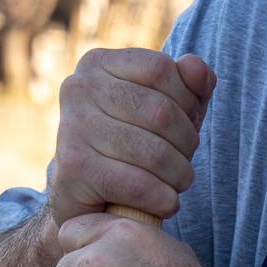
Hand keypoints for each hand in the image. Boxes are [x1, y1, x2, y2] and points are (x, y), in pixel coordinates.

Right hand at [45, 48, 216, 226]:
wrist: (86, 201)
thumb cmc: (133, 149)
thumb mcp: (167, 110)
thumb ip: (189, 85)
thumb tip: (195, 66)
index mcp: (98, 63)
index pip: (160, 68)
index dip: (187, 101)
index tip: (186, 127)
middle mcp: (78, 88)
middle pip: (161, 111)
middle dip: (186, 143)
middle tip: (184, 164)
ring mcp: (71, 127)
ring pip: (155, 152)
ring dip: (179, 176)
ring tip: (178, 185)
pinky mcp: (73, 169)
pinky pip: (139, 185)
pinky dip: (163, 199)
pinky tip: (166, 203)